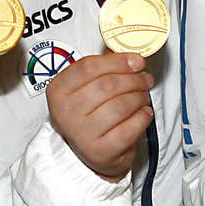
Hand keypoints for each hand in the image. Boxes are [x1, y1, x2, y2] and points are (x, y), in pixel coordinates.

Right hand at [46, 52, 153, 180]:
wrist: (92, 153)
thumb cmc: (91, 115)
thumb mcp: (87, 88)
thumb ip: (104, 67)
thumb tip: (129, 53)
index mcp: (58, 90)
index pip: (89, 67)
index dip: (118, 61)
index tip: (136, 61)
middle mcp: (65, 112)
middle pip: (107, 85)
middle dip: (133, 80)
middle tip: (145, 79)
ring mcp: (81, 134)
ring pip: (120, 105)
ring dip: (139, 97)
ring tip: (144, 96)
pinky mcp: (100, 151)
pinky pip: (129, 128)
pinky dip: (143, 117)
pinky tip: (144, 112)